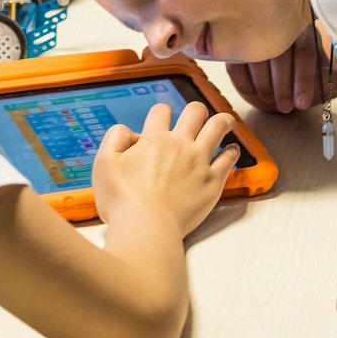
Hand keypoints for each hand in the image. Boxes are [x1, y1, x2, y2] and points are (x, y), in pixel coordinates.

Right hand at [92, 102, 238, 236]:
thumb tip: (130, 132)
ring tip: (226, 121)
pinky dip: (232, 151)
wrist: (146, 227)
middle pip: (195, 112)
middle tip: (197, 115)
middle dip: (196, 111)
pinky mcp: (212, 182)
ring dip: (223, 121)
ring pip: (218, 128)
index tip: (162, 118)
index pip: (161, 111)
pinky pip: (229, 159)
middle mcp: (180, 145)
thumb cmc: (122, 200)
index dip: (160, 112)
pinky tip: (232, 149)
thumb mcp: (104, 162)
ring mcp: (199, 162)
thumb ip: (115, 138)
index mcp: (154, 139)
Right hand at [226, 23, 336, 112]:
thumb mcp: (326, 69)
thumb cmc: (308, 65)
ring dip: (263, 85)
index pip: (305, 52)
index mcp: (304, 28)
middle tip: (285, 107)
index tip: (302, 103)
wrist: (286, 51)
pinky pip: (235, 64)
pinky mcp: (234, 42)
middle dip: (282, 86)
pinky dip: (244, 82)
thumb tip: (327, 87)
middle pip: (278, 54)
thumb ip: (333, 79)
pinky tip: (254, 92)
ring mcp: (253, 31)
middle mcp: (279, 24)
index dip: (304, 81)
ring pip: (255, 58)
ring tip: (269, 100)